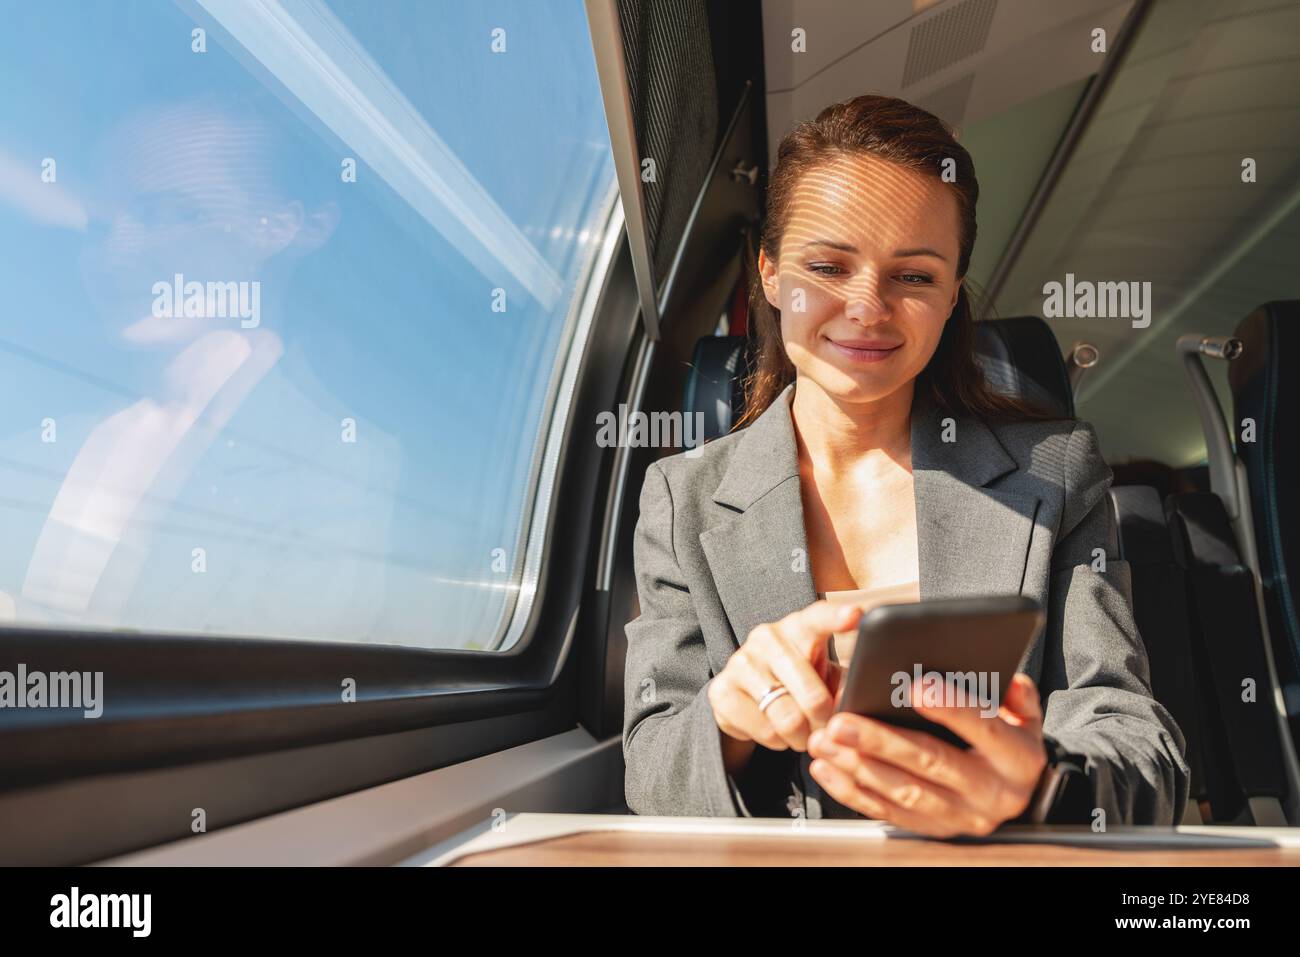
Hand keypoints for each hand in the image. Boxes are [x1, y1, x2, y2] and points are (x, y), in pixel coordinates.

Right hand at [709, 599, 862, 757]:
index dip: (837, 617)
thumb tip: (861, 702)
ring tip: (802, 734)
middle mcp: (767, 637)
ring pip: (789, 719)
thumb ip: (845, 682)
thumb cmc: (800, 680)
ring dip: (803, 738)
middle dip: (826, 723)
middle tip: (827, 729)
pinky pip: (765, 731)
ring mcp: (741, 662)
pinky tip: (777, 732)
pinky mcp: (722, 691)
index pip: (818, 618)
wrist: (748, 696)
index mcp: (799, 627)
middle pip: (813, 695)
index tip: (856, 615)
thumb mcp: (825, 675)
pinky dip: (779, 742)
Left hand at [807, 672, 1047, 836]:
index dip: (950, 707)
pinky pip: (888, 812)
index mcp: (1018, 759)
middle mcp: (992, 793)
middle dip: (880, 741)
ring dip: (857, 765)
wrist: (1019, 793)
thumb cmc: (1012, 741)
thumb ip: (1016, 694)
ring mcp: (962, 817)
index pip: (984, 728)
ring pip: (903, 791)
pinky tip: (828, 769)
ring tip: (825, 741)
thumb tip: (1005, 679)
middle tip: (841, 721)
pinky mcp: (935, 829)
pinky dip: (852, 792)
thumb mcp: (1026, 715)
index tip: (915, 686)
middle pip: (930, 762)